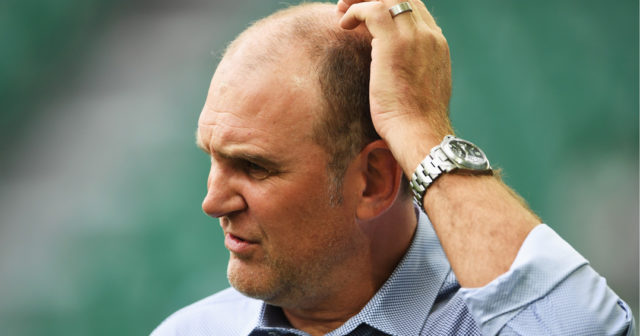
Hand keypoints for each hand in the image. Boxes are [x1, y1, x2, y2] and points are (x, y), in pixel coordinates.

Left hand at [337, 0, 452, 173]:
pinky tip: (343, 26)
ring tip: (342, 11)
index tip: (367, 15)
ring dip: (360, 0)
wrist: (420, 132)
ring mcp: (414, 37)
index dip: (388, 5)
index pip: (414, 8)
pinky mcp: (394, 44)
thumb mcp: (419, 86)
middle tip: (349, 6)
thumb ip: (411, 68)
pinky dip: (355, 12)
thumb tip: (392, 67)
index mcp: (437, 43)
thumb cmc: (415, 121)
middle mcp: (429, 35)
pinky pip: (372, 10)